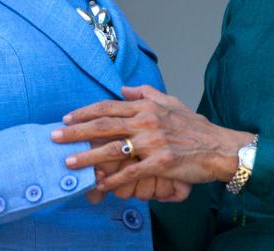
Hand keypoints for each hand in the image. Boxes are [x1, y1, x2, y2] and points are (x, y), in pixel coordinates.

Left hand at [53, 85, 253, 191]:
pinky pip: (130, 172)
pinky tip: (99, 185)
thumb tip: (124, 89)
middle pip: (103, 126)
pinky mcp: (160, 163)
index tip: (66, 118)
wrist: (219, 147)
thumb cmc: (196, 127)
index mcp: (147, 107)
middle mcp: (147, 122)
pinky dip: (113, 179)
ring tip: (68, 162)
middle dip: (75, 132)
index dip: (84, 113)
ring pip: (112, 149)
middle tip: (55, 137)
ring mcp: (153, 143)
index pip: (108, 107)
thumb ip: (146, 94)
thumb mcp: (171, 103)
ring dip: (87, 157)